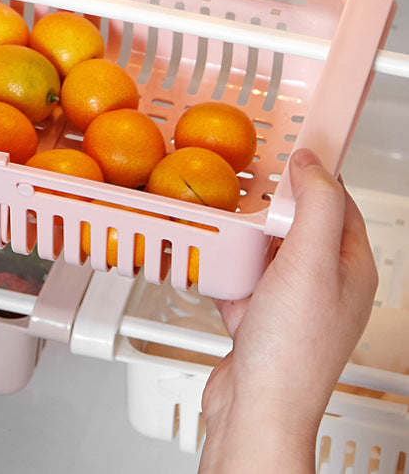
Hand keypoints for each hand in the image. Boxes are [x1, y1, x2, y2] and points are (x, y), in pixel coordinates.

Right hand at [199, 148, 377, 472]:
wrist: (256, 407)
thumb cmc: (292, 347)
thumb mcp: (311, 261)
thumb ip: (316, 206)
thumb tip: (313, 163)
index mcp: (349, 267)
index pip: (339, 204)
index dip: (316, 176)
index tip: (289, 152)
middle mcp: (322, 283)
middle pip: (297, 225)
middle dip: (270, 206)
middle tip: (246, 185)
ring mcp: (288, 301)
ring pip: (265, 250)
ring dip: (243, 236)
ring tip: (224, 218)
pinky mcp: (257, 318)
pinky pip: (240, 278)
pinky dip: (224, 266)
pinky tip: (209, 260)